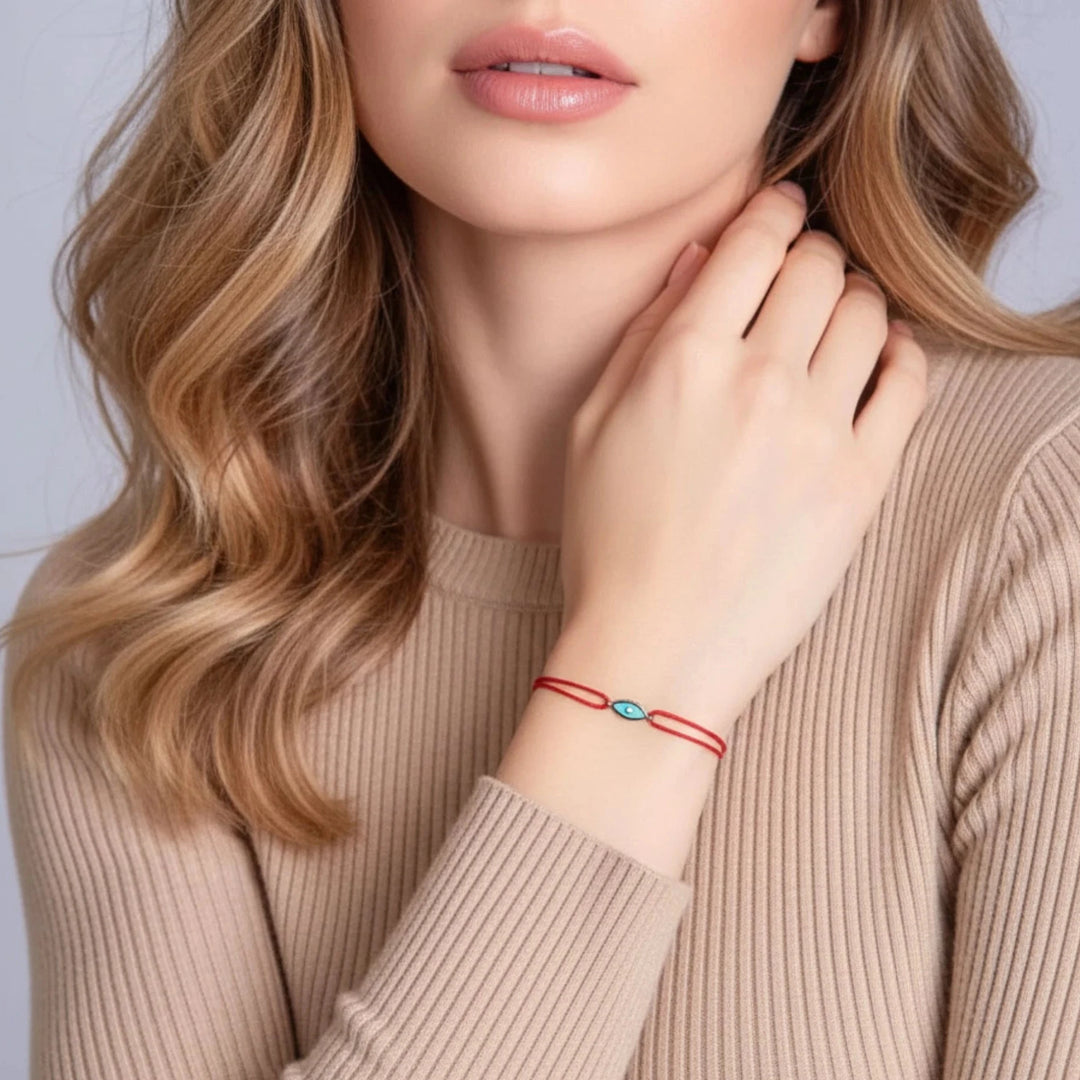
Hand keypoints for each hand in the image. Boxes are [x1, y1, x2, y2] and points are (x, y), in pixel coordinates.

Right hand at [555, 181, 928, 736]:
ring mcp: (816, 433)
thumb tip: (701, 259)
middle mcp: (757, 383)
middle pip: (818, 267)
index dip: (772, 210)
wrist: (653, 651)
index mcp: (682, 360)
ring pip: (868, 315)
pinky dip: (901, 353)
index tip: (779, 210)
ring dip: (855, 299)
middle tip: (803, 270)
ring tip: (838, 317)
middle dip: (813, 253)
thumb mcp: (592, 425)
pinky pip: (908, 385)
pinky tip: (881, 356)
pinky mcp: (860, 485)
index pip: (752, 242)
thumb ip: (646, 332)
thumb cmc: (608, 541)